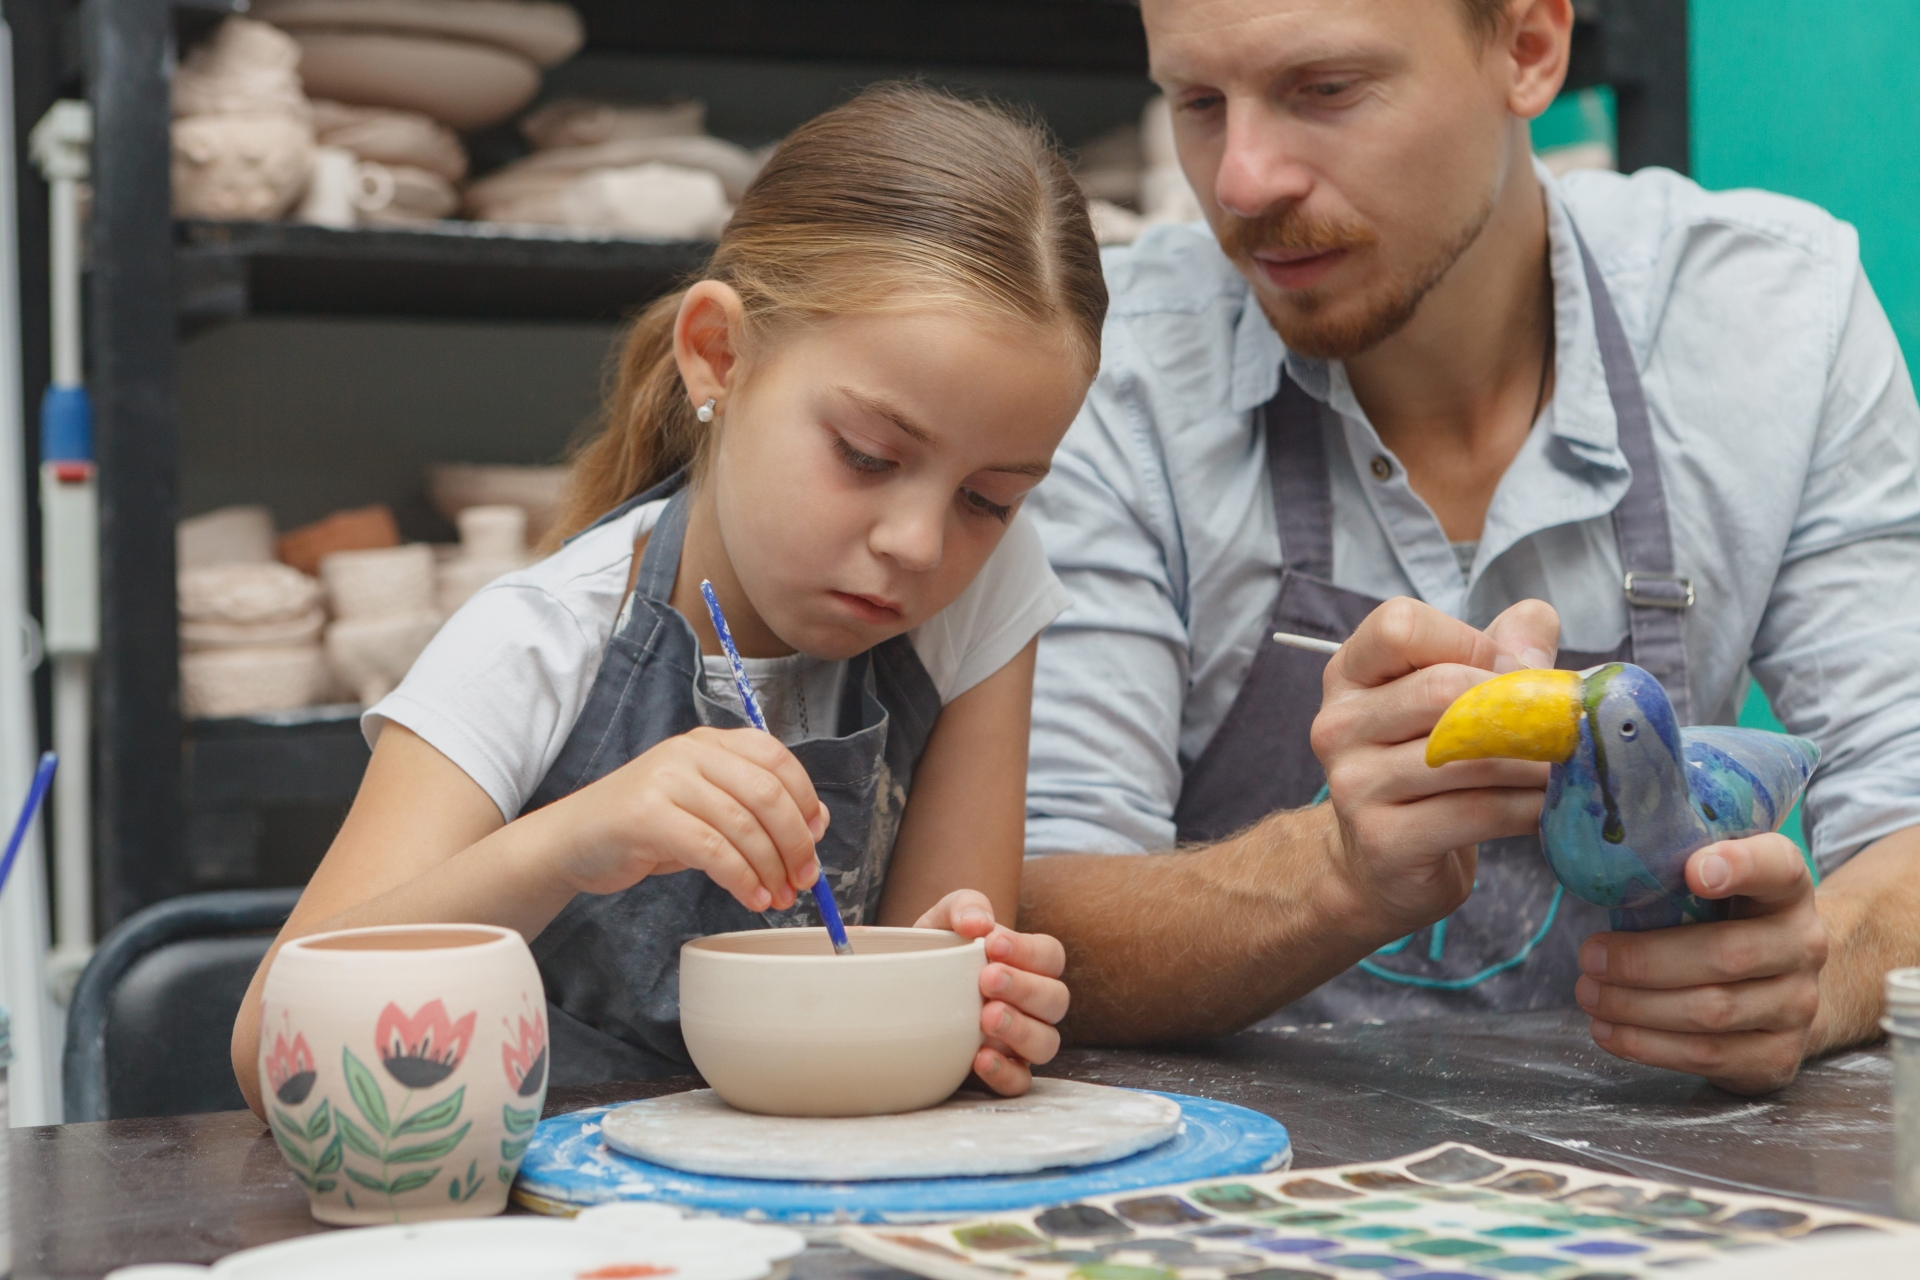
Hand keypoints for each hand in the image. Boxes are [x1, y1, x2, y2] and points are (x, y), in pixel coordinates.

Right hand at [550, 726, 829, 911]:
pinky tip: (751, 897)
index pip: (776, 758)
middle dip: (795, 840)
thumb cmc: (646, 827)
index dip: (804, 799)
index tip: (816, 837)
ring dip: (770, 868)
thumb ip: (752, 808)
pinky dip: (741, 878)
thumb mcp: (705, 807)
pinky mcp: (648, 816)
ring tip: (778, 896)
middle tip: (805, 878)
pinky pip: (712, 850)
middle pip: (766, 791)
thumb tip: (815, 824)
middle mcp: (690, 753)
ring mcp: (666, 780)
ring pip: (742, 824)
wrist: (573, 840)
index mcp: (710, 743)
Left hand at [915, 889, 1067, 1095]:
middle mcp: (1032, 1005)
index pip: (1050, 956)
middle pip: (1056, 1000)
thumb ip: (963, 906)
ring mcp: (1020, 1041)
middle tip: (986, 979)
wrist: (900, 995)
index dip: (1029, 951)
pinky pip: (1019, 1082)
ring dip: (1021, 1030)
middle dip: (1025, 988)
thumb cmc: (934, 953)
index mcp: (1027, 963)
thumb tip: (978, 922)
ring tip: (985, 1018)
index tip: (992, 944)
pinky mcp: (1001, 1073)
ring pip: (1047, 1043)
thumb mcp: (941, 921)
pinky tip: (978, 1059)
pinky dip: (1004, 1073)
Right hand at [1311, 597, 1561, 935]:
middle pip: (1445, 690)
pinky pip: (1479, 812)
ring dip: (1538, 761)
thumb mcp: (1445, 697)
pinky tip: (1547, 806)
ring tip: (1569, 763)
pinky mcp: (1384, 840)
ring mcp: (1354, 784)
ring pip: (1471, 757)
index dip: (1470, 642)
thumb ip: (1493, 649)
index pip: (1400, 627)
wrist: (1373, 863)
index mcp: (1349, 674)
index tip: (1508, 671)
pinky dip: (1529, 808)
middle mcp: (1339, 723)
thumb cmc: (1419, 767)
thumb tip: (1538, 621)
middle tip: (1564, 723)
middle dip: (1521, 705)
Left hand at [1575, 833, 1827, 1093]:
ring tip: (1588, 993)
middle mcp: (1804, 945)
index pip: (1776, 867)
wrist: (1779, 984)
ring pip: (1712, 1012)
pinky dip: (1647, 1045)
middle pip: (1726, 955)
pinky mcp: (1778, 1055)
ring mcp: (1798, 1005)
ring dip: (1636, 1006)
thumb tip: (1600, 868)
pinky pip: (1707, 1054)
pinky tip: (1608, 1031)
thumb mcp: (1712, 883)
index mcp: (1787, 888)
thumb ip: (1676, 870)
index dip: (1740, 866)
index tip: (1693, 871)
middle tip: (1590, 956)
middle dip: (1645, 960)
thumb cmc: (1722, 920)